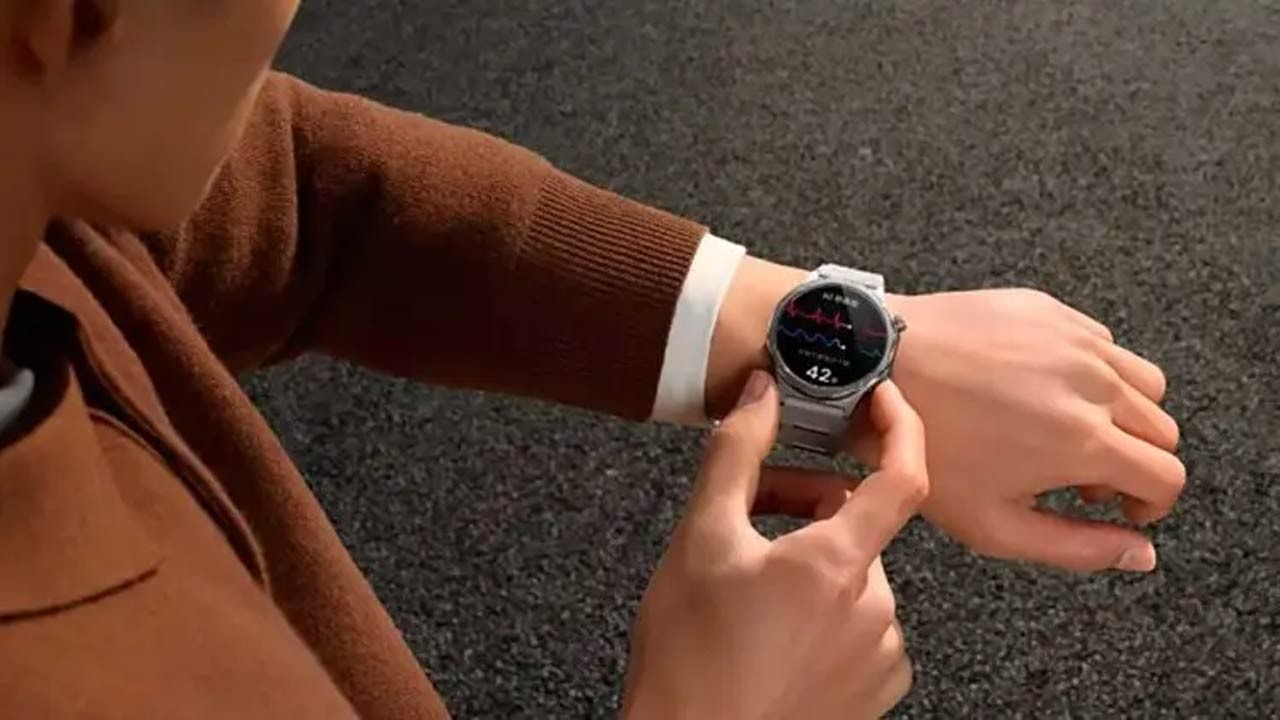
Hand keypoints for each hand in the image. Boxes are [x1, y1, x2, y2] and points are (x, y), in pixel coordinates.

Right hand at [623, 373, 927, 719]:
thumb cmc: (688, 658)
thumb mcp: (699, 538)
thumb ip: (736, 454)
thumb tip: (762, 394)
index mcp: (837, 566)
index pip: (903, 477)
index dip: (898, 427)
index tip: (880, 400)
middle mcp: (875, 612)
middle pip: (857, 526)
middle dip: (805, 507)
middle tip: (746, 515)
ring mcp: (879, 657)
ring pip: (856, 576)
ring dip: (811, 563)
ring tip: (749, 586)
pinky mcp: (874, 693)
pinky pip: (863, 626)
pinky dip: (826, 612)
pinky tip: (774, 628)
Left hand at [874, 288, 1184, 571]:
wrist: (873, 369)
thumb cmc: (924, 449)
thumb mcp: (993, 523)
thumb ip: (1078, 548)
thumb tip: (1140, 553)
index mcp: (1085, 439)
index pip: (1167, 476)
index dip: (1151, 504)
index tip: (1120, 508)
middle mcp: (1093, 382)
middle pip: (1162, 429)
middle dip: (1135, 462)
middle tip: (1079, 477)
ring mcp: (1073, 338)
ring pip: (1143, 382)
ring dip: (1123, 414)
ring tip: (1066, 431)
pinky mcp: (1049, 308)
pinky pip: (1101, 342)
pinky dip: (1092, 371)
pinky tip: (1040, 389)